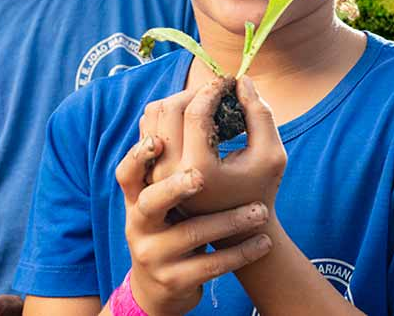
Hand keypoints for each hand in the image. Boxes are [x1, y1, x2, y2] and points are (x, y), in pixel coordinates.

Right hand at [115, 134, 273, 315]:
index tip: (160, 139)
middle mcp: (139, 224)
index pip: (129, 172)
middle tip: (201, 177)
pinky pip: (212, 266)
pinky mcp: (177, 280)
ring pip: (192, 235)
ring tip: (260, 212)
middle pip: (151, 202)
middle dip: (176, 187)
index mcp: (135, 198)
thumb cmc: (170, 227)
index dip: (140, 155)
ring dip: (230, 222)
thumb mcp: (158, 198)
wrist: (163, 285)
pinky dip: (242, 254)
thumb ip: (168, 162)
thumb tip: (196, 108)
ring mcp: (155, 254)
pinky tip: (264, 243)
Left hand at [140, 75, 286, 216]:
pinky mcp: (147, 168)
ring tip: (206, 104)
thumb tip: (241, 80)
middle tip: (218, 91)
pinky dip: (168, 113)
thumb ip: (261, 115)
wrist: (233, 231)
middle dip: (195, 91)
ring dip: (180, 99)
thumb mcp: (272, 156)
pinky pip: (148, 125)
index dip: (213, 89)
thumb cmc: (259, 190)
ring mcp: (152, 172)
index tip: (230, 82)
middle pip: (169, 108)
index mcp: (198, 172)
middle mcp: (167, 173)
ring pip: (153, 113)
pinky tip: (192, 118)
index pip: (195, 113)